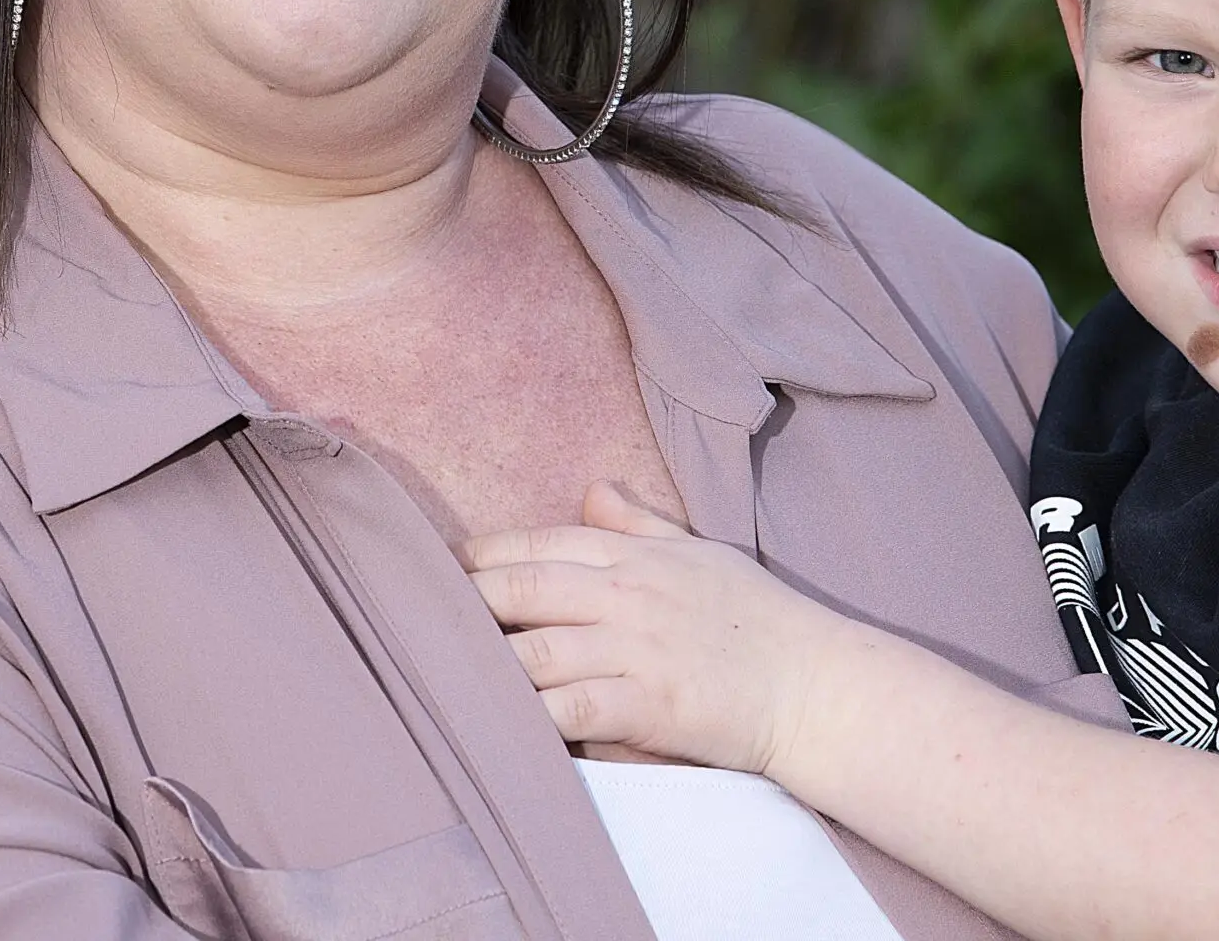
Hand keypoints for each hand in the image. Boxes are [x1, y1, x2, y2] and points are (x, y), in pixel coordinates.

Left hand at [460, 481, 855, 775]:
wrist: (814, 683)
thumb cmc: (757, 619)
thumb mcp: (699, 552)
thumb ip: (639, 524)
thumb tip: (591, 490)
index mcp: (634, 555)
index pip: (538, 544)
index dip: (478, 557)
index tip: (432, 572)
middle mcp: (628, 593)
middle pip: (521, 589)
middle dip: (459, 604)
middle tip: (404, 620)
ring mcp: (637, 648)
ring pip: (536, 650)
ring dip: (480, 665)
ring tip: (428, 676)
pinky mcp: (649, 704)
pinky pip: (571, 708)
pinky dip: (527, 718)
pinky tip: (491, 727)